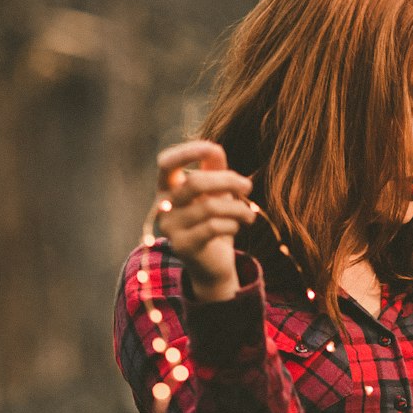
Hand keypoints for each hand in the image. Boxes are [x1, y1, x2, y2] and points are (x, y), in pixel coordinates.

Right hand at [154, 140, 256, 301]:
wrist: (213, 265)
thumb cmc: (214, 222)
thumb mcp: (215, 192)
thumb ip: (214, 169)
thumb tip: (214, 148)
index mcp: (166, 188)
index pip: (167, 163)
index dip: (187, 152)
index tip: (213, 148)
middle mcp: (163, 207)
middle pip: (195, 183)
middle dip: (228, 181)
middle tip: (248, 187)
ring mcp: (170, 228)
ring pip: (209, 207)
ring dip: (237, 207)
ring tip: (250, 214)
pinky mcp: (183, 246)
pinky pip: (213, 227)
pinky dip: (232, 224)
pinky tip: (239, 227)